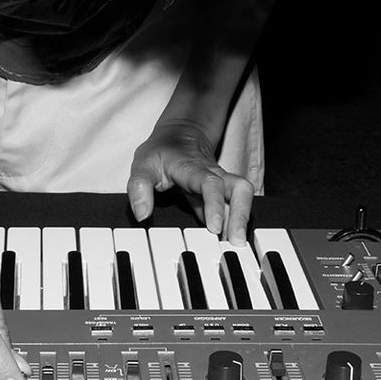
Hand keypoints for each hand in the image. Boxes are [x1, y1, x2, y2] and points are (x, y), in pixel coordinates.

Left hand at [127, 119, 255, 241]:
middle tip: (236, 241)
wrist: (179, 136)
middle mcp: (213, 175)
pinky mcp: (220, 195)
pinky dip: (232, 224)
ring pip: (241, 198)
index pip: (210, 184)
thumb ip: (139, 188)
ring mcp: (220, 184)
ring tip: (235, 244)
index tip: (214, 227)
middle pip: (240, 190)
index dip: (215, 205)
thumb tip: (142, 214)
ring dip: (241, 221)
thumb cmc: (162, 151)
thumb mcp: (142, 164)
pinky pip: (231, 208)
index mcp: (194, 168)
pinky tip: (227, 241)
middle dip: (241, 216)